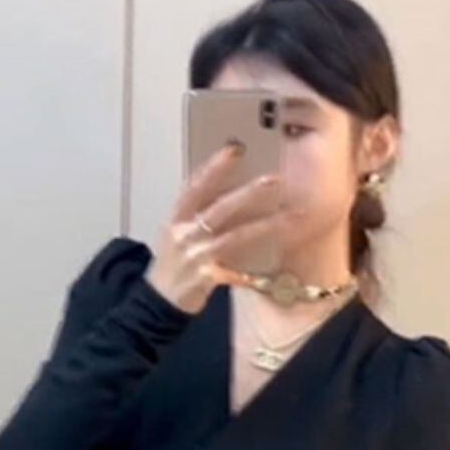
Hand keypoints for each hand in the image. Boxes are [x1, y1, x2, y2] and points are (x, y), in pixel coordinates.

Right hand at [145, 143, 289, 314]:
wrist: (159, 301)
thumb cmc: (172, 264)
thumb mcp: (177, 233)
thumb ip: (197, 215)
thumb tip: (232, 194)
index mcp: (176, 219)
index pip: (195, 186)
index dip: (214, 167)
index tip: (235, 149)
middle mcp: (185, 234)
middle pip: (220, 208)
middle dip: (249, 193)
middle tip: (275, 179)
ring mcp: (196, 257)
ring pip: (235, 237)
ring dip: (265, 226)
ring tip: (291, 217)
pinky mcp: (206, 278)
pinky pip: (236, 273)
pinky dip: (252, 273)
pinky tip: (272, 272)